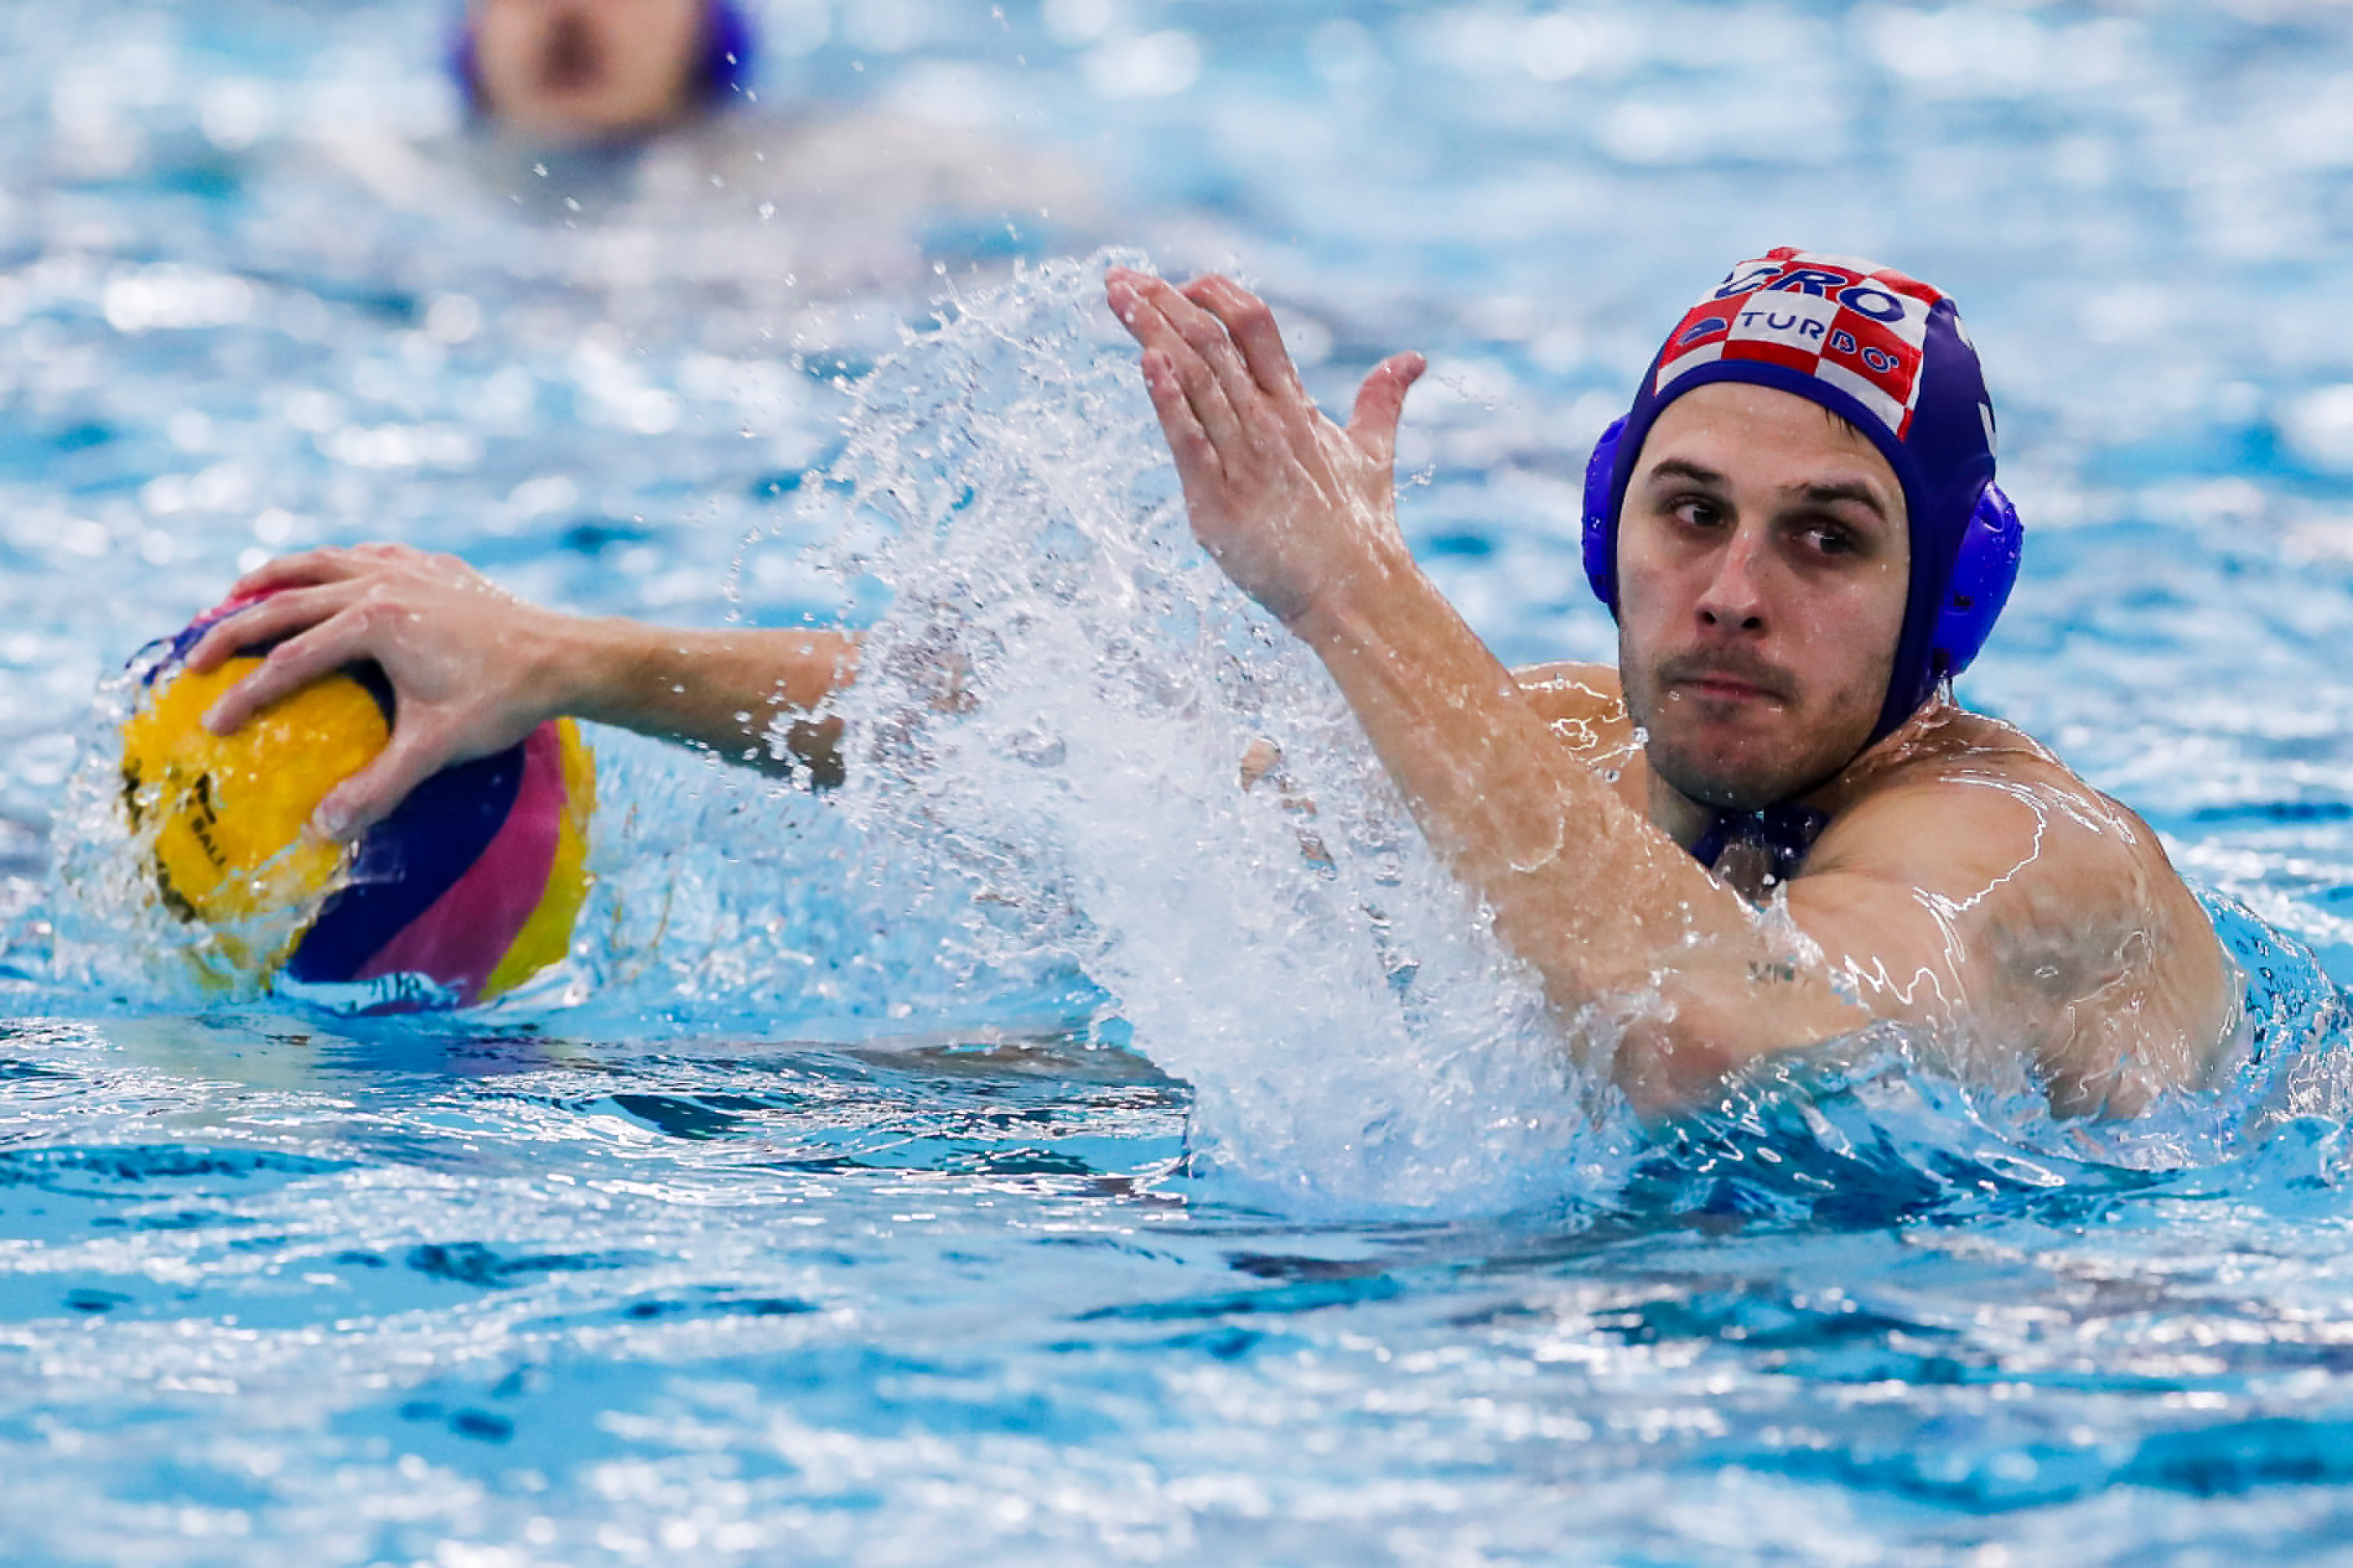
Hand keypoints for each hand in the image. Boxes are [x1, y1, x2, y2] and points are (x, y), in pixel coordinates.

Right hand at [185, 543, 573, 841]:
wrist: (566, 658)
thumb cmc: (503, 701)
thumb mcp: (436, 748)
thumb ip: (377, 787)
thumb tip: (322, 831)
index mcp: (373, 622)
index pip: (289, 662)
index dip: (245, 696)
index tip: (209, 725)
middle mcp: (381, 583)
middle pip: (286, 601)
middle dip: (233, 629)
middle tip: (193, 659)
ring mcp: (409, 567)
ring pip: (322, 562)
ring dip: (275, 577)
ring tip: (236, 593)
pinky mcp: (436, 567)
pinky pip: (370, 555)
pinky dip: (336, 563)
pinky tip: (329, 574)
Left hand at [1105, 268, 1424, 631]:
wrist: (1358, 596)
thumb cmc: (1361, 531)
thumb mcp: (1374, 455)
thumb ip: (1384, 402)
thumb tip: (1414, 360)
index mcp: (1297, 408)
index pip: (1256, 326)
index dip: (1216, 295)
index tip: (1181, 283)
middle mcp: (1269, 424)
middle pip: (1212, 343)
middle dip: (1162, 304)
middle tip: (1120, 277)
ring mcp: (1244, 462)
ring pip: (1194, 380)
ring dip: (1151, 333)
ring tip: (1117, 296)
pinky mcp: (1218, 504)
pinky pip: (1189, 442)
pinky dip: (1167, 401)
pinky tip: (1145, 363)